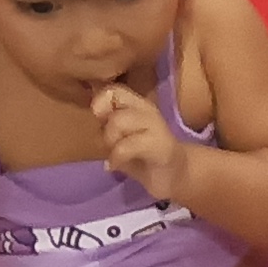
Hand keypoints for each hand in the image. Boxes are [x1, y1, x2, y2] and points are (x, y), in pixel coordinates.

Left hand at [93, 83, 191, 202]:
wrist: (175, 177)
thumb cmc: (145, 158)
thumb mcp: (121, 138)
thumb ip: (107, 124)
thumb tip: (91, 115)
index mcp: (137, 105)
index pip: (114, 89)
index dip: (100, 101)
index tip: (99, 121)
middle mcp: (147, 110)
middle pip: (114, 103)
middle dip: (105, 127)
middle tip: (109, 145)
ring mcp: (156, 125)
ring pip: (118, 121)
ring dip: (110, 141)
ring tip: (114, 156)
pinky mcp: (160, 145)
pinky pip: (127, 146)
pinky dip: (116, 158)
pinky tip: (115, 167)